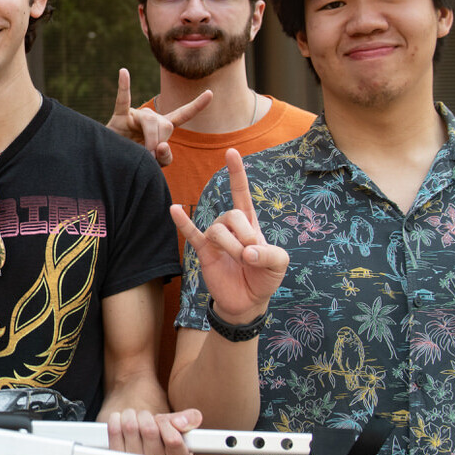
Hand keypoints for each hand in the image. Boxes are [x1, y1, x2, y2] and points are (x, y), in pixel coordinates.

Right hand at [107, 69, 211, 166]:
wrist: (113, 162)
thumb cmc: (136, 161)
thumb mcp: (156, 164)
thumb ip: (165, 157)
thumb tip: (162, 145)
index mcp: (162, 126)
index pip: (183, 114)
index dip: (197, 105)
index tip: (210, 93)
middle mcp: (151, 117)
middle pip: (165, 125)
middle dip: (160, 142)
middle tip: (150, 157)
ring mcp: (136, 115)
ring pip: (151, 121)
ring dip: (149, 141)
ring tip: (141, 153)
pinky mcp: (120, 116)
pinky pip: (123, 100)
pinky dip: (124, 86)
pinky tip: (124, 72)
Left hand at [107, 406, 199, 454]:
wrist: (141, 434)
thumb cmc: (164, 430)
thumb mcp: (183, 424)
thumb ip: (190, 419)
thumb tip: (180, 422)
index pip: (173, 441)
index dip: (166, 424)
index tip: (163, 420)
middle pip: (149, 431)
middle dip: (147, 417)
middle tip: (147, 417)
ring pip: (131, 427)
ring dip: (132, 415)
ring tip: (136, 417)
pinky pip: (115, 431)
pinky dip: (117, 419)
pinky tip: (121, 420)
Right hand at [171, 148, 287, 324]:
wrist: (247, 302)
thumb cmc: (265, 278)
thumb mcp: (280, 264)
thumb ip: (269, 254)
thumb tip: (247, 253)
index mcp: (250, 223)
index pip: (241, 193)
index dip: (237, 173)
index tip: (231, 151)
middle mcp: (230, 226)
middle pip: (231, 214)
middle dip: (244, 234)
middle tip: (251, 255)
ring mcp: (216, 239)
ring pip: (217, 230)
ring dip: (231, 246)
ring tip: (239, 260)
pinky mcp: (204, 253)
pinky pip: (191, 234)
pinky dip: (183, 222)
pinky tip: (175, 209)